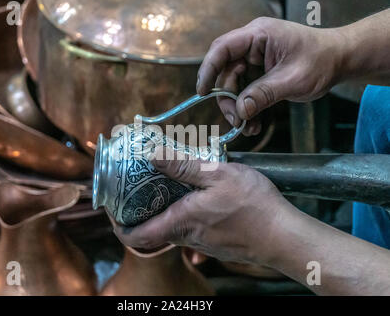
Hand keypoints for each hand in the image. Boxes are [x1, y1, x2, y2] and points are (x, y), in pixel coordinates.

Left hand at [113, 158, 299, 265]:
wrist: (286, 237)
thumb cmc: (255, 207)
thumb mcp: (217, 174)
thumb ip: (182, 165)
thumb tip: (150, 154)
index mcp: (179, 222)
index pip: (134, 236)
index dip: (117, 224)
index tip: (112, 206)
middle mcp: (186, 237)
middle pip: (152, 228)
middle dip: (141, 207)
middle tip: (139, 183)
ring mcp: (202, 242)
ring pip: (172, 226)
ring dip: (165, 206)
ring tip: (169, 181)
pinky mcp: (216, 241)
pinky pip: (191, 226)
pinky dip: (185, 210)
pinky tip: (198, 192)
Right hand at [198, 17, 347, 134]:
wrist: (340, 60)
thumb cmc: (322, 61)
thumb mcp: (293, 80)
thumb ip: (263, 94)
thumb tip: (240, 111)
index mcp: (258, 35)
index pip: (222, 49)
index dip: (208, 70)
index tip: (202, 92)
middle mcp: (253, 44)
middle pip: (226, 71)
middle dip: (228, 98)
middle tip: (236, 120)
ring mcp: (255, 58)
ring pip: (234, 84)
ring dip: (238, 107)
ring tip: (248, 127)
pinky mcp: (259, 72)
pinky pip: (245, 90)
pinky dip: (248, 107)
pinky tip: (254, 123)